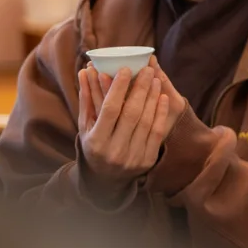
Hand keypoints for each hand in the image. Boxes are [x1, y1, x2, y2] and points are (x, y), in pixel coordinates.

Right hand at [77, 65, 169, 197]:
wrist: (107, 178)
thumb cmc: (94, 144)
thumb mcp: (86, 125)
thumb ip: (86, 99)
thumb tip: (84, 71)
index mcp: (96, 141)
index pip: (110, 109)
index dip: (119, 88)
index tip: (126, 69)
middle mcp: (115, 150)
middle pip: (131, 113)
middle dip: (140, 89)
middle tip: (147, 70)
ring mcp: (133, 157)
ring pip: (146, 121)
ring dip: (152, 97)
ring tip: (155, 79)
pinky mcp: (148, 160)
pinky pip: (157, 132)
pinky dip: (160, 113)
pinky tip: (162, 97)